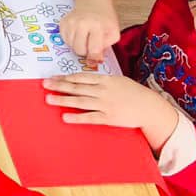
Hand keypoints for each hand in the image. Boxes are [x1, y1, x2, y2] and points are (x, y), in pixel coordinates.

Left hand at [42, 74, 179, 150]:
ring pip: (80, 101)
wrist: (150, 107)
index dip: (65, 78)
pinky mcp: (108, 117)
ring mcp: (105, 104)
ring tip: (49, 99)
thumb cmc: (134, 94)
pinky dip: (77, 117)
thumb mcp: (118, 81)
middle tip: (45, 85)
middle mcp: (103, 90)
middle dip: (59, 86)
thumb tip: (86, 80)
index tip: (53, 78)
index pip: (81, 78)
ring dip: (63, 100)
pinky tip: (65, 117)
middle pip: (77, 87)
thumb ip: (102, 80)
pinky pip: (90, 117)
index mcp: (105, 80)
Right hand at [61, 0, 120, 65]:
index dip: (95, 58)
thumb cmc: (105, 19)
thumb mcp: (113, 33)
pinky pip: (65, 40)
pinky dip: (72, 40)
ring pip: (71, 46)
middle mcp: (81, 23)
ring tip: (85, 37)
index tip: (96, 60)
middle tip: (91, 44)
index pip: (93, 50)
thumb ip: (105, 48)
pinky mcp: (63, 23)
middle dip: (85, 51)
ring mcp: (70, 22)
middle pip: (79, 50)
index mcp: (96, 26)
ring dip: (78, 45)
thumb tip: (94, 62)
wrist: (94, 3)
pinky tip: (78, 33)